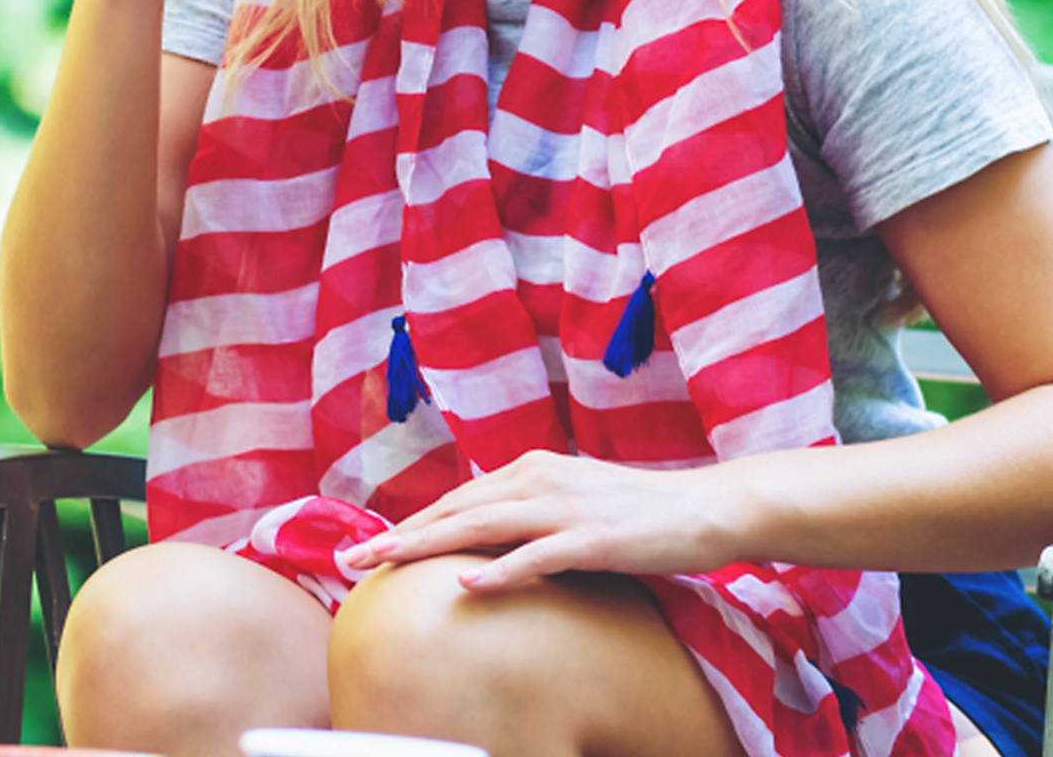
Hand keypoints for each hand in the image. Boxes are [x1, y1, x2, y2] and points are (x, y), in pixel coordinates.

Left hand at [340, 450, 742, 591]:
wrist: (703, 508)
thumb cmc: (636, 512)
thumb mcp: (572, 502)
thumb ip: (528, 512)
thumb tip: (482, 540)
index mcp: (533, 469)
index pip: (456, 499)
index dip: (408, 523)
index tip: (364, 545)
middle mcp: (542, 480)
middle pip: (456, 509)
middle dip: (398, 535)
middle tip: (349, 559)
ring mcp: (567, 508)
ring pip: (483, 525)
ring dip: (428, 546)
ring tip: (384, 563)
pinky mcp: (595, 539)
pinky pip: (540, 556)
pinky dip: (502, 569)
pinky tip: (469, 584)